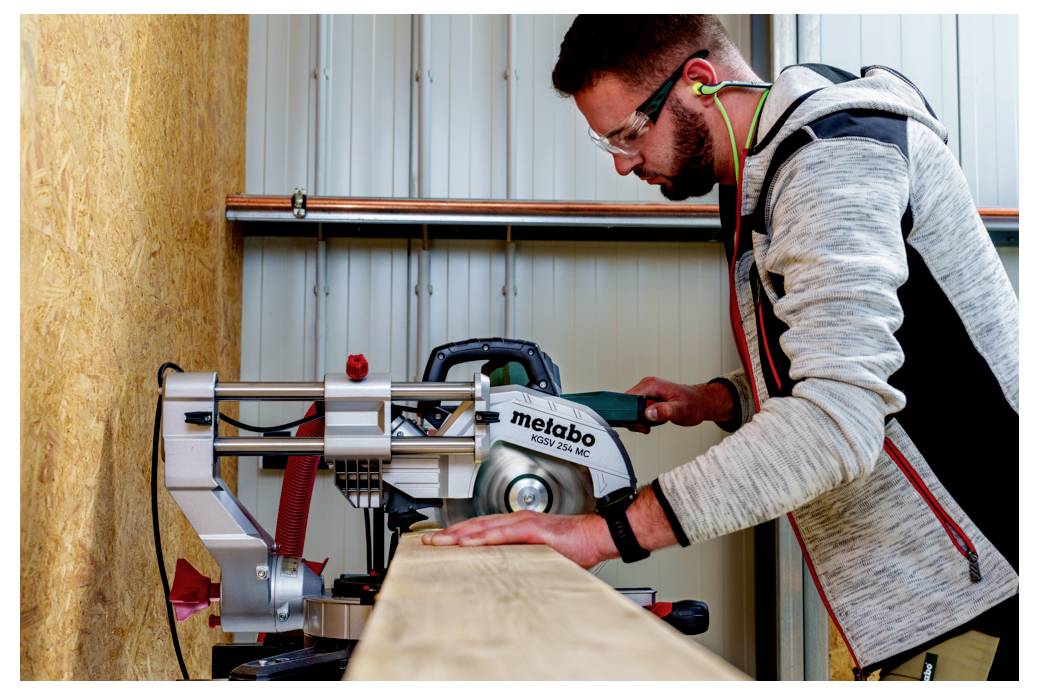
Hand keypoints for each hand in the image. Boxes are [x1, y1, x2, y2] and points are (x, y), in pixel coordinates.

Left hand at [420, 511, 616, 568]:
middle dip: (450, 534)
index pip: (481, 529)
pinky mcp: (534, 529)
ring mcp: (524, 522)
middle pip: (476, 526)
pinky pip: (504, 533)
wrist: (598, 536)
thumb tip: (502, 581)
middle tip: (427, 542)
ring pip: (485, 527)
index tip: (439, 543)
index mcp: (517, 526)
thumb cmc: (576, 547)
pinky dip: (484, 538)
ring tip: (440, 542)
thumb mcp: (541, 559)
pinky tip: (469, 543)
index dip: (458, 535)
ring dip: (461, 534)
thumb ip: (521, 563)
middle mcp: (517, 520)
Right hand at [624, 377, 734, 432]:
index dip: (629, 413)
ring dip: (638, 421)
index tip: (641, 423)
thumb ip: (665, 411)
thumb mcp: (681, 409)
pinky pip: (637, 411)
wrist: (700, 402)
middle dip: (634, 419)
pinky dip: (642, 420)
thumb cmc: (693, 403)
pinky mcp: (647, 399)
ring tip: (653, 423)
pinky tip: (653, 421)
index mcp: (651, 385)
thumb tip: (649, 413)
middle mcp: (646, 386)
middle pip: (626, 405)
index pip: (628, 399)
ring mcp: (646, 392)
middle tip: (647, 426)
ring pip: (630, 410)